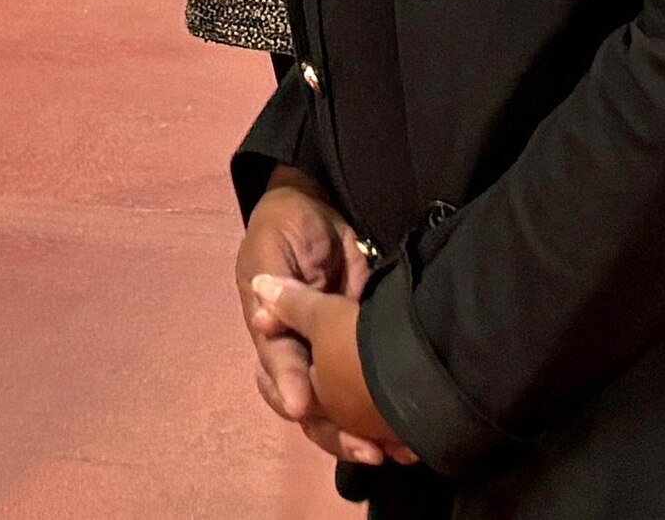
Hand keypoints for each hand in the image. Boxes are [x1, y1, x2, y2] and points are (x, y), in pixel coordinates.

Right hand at [238, 175, 403, 465]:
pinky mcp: (352, 359)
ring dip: (354, 437)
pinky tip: (401, 443)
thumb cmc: (289, 225)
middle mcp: (294, 352)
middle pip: (306, 406)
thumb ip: (275, 277)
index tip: (302, 407)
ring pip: (332, 414)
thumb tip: (263, 312)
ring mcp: (323, 360)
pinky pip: (358, 401)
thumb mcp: (276, 244)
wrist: (317, 211)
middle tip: (365, 448)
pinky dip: (376, 424)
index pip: (280, 364)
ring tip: (385, 453)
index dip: (290, 385)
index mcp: (269, 327)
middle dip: (331, 430)